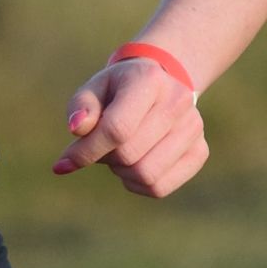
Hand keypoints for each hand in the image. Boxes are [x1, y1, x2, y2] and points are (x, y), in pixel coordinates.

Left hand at [52, 54, 208, 197]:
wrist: (158, 85)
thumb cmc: (117, 90)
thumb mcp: (94, 90)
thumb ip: (82, 108)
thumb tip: (76, 128)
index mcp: (149, 79)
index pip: (117, 128)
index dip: (87, 151)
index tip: (66, 161)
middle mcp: (178, 101)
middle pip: (129, 155)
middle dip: (104, 158)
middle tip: (102, 146)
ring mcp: (193, 127)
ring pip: (146, 175)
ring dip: (121, 172)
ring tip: (119, 153)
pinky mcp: (200, 152)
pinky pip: (159, 188)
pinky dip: (137, 184)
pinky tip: (133, 166)